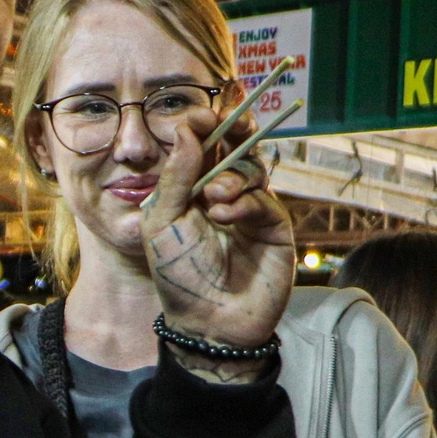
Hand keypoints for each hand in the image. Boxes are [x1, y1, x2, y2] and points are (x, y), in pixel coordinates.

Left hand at [140, 121, 294, 382]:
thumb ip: (175, 176)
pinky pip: (264, 199)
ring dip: (233, 175)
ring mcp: (252, 209)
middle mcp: (225, 192)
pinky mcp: (274, 227)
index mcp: (193, 187)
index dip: (205, 125)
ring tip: (214, 197)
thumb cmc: (177, 274)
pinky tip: (225, 214)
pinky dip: (244, 201)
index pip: (205, 144)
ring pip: (253, 168)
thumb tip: (187, 130)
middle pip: (238, 146)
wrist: (207, 321)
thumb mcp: (162, 221)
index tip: (198, 116)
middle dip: (234, 129)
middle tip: (230, 122)